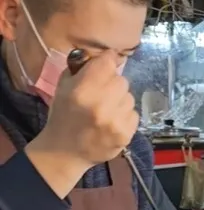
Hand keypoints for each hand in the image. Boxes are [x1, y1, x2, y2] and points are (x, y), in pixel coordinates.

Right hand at [25, 51, 137, 197]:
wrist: (65, 152)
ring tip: (106, 111)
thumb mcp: (63, 86)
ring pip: (130, 97)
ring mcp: (115, 121)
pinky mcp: (126, 134)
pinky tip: (112, 122)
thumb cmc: (63, 116)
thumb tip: (105, 57)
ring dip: (120, 101)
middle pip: (121, 80)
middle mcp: (101, 104)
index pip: (108, 62)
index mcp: (83, 90)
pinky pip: (134, 114)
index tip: (105, 66)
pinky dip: (125, 116)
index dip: (107, 62)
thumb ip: (82, 68)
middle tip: (102, 95)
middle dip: (112, 84)